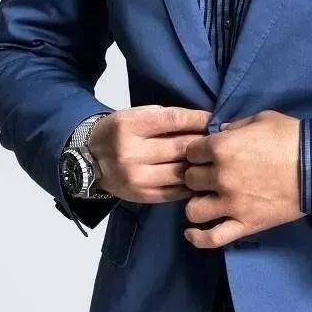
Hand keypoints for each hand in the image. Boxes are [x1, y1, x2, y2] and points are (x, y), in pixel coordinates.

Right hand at [88, 105, 211, 203]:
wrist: (90, 159)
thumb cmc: (121, 131)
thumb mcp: (137, 115)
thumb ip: (166, 118)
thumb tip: (204, 121)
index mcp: (130, 125)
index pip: (173, 120)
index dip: (198, 119)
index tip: (214, 118)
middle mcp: (131, 153)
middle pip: (180, 147)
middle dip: (204, 143)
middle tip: (221, 140)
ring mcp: (136, 178)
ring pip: (180, 171)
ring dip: (201, 165)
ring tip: (215, 160)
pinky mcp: (142, 196)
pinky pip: (175, 191)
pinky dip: (192, 184)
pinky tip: (202, 177)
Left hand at [182, 109, 301, 247]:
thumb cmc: (290, 137)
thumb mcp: (261, 119)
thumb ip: (235, 126)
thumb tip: (219, 133)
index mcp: (222, 147)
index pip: (191, 152)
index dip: (197, 152)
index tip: (205, 154)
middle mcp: (220, 176)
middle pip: (190, 179)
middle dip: (197, 175)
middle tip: (209, 174)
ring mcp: (231, 204)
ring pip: (194, 210)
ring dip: (197, 202)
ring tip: (207, 199)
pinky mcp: (245, 224)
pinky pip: (212, 238)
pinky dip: (198, 238)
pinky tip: (192, 233)